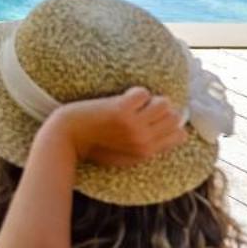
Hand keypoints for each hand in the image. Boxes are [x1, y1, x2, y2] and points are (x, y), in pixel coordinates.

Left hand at [48, 87, 189, 166]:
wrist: (65, 140)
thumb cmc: (92, 145)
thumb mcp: (125, 155)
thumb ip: (146, 146)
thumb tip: (171, 131)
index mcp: (147, 153)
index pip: (180, 135)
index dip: (171, 123)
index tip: (158, 117)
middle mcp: (144, 141)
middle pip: (175, 116)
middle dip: (161, 109)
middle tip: (143, 107)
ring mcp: (133, 126)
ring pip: (164, 103)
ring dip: (151, 98)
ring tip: (135, 102)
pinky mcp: (120, 111)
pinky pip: (143, 93)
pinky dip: (135, 92)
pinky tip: (123, 98)